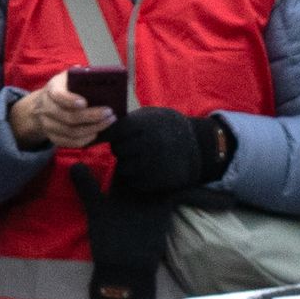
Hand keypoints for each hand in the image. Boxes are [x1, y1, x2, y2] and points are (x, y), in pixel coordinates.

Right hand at [10, 73, 112, 151]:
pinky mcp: (52, 137)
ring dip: (92, 128)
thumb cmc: (63, 88)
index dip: (71, 100)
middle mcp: (47, 108)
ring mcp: (48, 125)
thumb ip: (79, 75)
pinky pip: (69, 143)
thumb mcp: (67, 77)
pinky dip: (84, 140)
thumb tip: (96, 75)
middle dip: (91, 116)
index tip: (85, 102)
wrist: (43, 105)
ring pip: (71, 132)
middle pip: (69, 117)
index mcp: (52, 89)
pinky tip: (96, 132)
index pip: (59, 95)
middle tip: (109, 112)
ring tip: (108, 121)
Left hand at [100, 104, 230, 200]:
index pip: (114, 133)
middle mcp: (147, 144)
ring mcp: (152, 163)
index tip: (118, 137)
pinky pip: (134, 182)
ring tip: (139, 158)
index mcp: (144, 125)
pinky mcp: (157, 181)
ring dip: (127, 164)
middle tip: (131, 148)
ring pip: (123, 167)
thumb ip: (127, 122)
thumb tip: (101, 129)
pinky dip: (136, 177)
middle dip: (121, 149)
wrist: (198, 146)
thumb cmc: (168, 127)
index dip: (114, 135)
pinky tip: (145, 169)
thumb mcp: (151, 116)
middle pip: (118, 150)